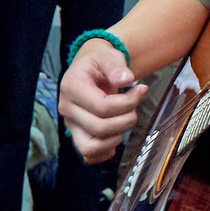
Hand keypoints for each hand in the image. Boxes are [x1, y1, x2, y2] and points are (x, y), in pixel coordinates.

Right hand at [59, 38, 150, 162]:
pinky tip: (116, 136)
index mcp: (72, 88)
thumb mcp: (109, 56)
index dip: (127, 103)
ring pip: (90, 146)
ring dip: (115, 138)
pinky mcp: (77, 134)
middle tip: (134, 108)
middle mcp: (67, 109)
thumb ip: (117, 66)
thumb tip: (127, 79)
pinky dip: (105, 151)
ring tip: (124, 121)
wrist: (89, 69)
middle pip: (99, 128)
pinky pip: (88, 154)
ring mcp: (71, 124)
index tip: (141, 89)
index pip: (101, 107)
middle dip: (126, 120)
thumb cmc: (99, 62)